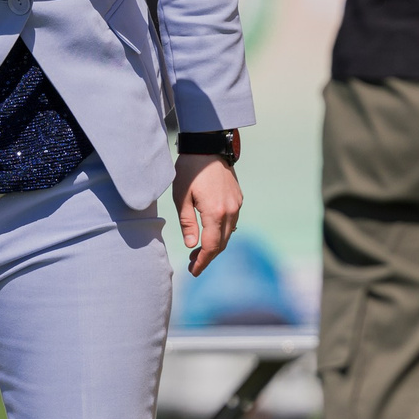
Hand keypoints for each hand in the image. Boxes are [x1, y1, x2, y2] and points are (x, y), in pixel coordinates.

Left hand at [172, 154, 241, 275]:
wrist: (208, 146)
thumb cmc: (190, 170)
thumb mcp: (181, 197)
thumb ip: (187, 223)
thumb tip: (192, 245)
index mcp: (215, 212)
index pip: (211, 246)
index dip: (203, 261)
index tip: (193, 271)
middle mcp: (230, 210)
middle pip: (222, 243)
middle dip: (208, 256)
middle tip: (193, 265)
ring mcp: (237, 204)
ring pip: (228, 233)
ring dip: (215, 245)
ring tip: (198, 252)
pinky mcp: (238, 198)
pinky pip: (231, 222)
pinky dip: (222, 233)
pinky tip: (210, 234)